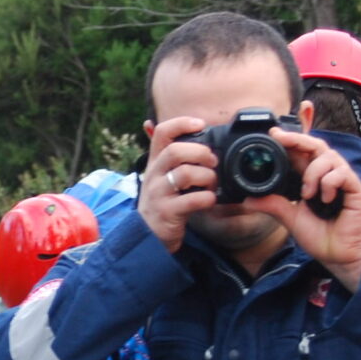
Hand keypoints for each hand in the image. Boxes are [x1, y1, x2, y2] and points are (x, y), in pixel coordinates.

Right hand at [137, 117, 220, 253]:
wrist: (148, 235)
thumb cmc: (161, 201)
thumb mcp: (158, 175)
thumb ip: (164, 154)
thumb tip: (151, 124)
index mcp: (155, 162)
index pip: (162, 132)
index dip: (182, 123)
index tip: (201, 124)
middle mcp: (154, 175)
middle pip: (175, 151)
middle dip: (201, 153)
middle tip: (213, 162)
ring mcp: (159, 193)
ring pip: (185, 174)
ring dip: (207, 176)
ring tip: (212, 183)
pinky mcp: (168, 212)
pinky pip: (193, 200)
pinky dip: (208, 198)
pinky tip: (209, 200)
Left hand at [248, 126, 360, 289]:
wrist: (339, 257)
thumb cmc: (321, 237)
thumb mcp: (291, 219)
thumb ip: (273, 205)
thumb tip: (248, 200)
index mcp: (313, 179)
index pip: (302, 153)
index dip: (290, 141)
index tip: (273, 134)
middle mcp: (328, 175)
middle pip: (316, 145)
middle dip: (298, 139)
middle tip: (280, 138)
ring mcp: (344, 180)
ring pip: (328, 157)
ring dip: (312, 172)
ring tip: (306, 195)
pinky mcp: (356, 189)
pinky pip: (341, 173)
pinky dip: (329, 183)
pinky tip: (326, 200)